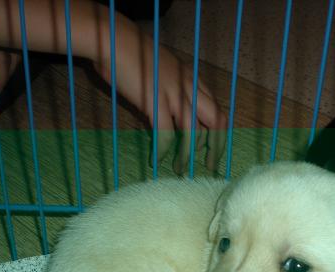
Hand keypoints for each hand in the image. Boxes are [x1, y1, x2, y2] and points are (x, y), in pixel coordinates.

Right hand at [97, 21, 226, 173]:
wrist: (114, 40)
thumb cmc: (134, 56)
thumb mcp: (164, 72)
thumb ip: (173, 93)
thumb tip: (172, 118)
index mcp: (194, 80)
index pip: (218, 110)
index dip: (220, 134)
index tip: (214, 150)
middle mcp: (190, 87)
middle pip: (216, 122)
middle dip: (216, 147)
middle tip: (209, 164)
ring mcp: (174, 94)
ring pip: (193, 133)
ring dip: (188, 155)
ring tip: (180, 169)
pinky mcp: (155, 102)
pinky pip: (165, 134)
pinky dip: (162, 150)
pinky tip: (156, 160)